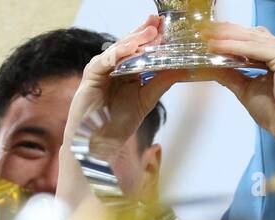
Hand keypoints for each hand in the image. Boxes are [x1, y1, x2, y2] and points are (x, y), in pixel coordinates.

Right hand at [67, 17, 183, 153]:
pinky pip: (104, 61)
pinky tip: (131, 48)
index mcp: (126, 70)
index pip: (140, 49)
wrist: (100, 141)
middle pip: (129, 45)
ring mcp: (101, 69)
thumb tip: (183, 69)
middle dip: (143, 33)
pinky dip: (117, 54)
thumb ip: (162, 82)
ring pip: (118, 50)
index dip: (151, 38)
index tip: (165, 28)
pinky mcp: (91, 76)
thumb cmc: (118, 122)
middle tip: (158, 23)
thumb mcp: (146, 99)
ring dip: (133, 40)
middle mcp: (113, 67)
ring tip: (149, 33)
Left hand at [204, 22, 274, 157]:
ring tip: (209, 39)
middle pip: (253, 35)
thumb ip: (232, 76)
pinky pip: (256, 48)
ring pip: (253, 39)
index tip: (211, 37)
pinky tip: (221, 47)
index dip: (232, 36)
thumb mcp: (247, 90)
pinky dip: (237, 47)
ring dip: (229, 38)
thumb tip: (214, 68)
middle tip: (205, 32)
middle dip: (228, 33)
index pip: (254, 39)